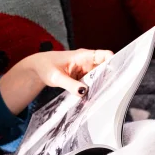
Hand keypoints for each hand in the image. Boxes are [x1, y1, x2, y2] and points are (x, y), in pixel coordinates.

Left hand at [0, 48, 114, 115]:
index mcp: (83, 55)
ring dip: (100, 86)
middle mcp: (87, 62)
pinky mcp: (82, 79)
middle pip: (105, 68)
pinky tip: (92, 98)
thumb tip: (84, 92)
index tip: (116, 75)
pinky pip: (91, 84)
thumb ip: (70, 85)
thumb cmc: (45, 67)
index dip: (113, 62)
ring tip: (101, 97)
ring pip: (99, 78)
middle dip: (108, 78)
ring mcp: (85, 71)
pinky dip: (92, 90)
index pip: (105, 55)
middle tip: (108, 91)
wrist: (38, 68)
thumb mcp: (56, 77)